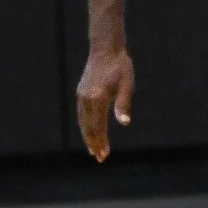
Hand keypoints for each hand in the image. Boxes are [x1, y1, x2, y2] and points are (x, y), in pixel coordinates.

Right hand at [76, 45, 134, 161]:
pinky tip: (89, 132)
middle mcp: (86, 99)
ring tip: (93, 150)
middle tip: (100, 158)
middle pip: (88, 128)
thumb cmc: (121, 66)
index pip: (98, 127)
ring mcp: (81, 96)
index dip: (101, 142)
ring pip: (82, 123)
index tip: (104, 155)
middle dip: (94, 144)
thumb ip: (123, 104)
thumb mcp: (127, 84)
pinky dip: (84, 126)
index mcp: (97, 98)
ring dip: (88, 137)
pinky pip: (81, 115)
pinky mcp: (80, 93)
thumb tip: (124, 123)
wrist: (106, 49)